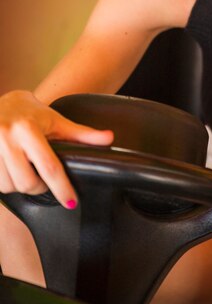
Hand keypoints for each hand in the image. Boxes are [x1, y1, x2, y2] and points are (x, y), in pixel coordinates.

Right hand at [0, 90, 113, 207]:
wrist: (2, 102)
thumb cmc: (31, 113)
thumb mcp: (57, 121)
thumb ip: (82, 133)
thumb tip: (109, 138)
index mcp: (28, 129)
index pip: (49, 167)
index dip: (62, 188)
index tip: (71, 202)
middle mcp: (6, 137)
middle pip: (27, 182)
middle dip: (39, 188)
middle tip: (43, 180)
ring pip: (8, 186)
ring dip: (20, 186)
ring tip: (25, 171)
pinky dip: (5, 182)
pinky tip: (11, 171)